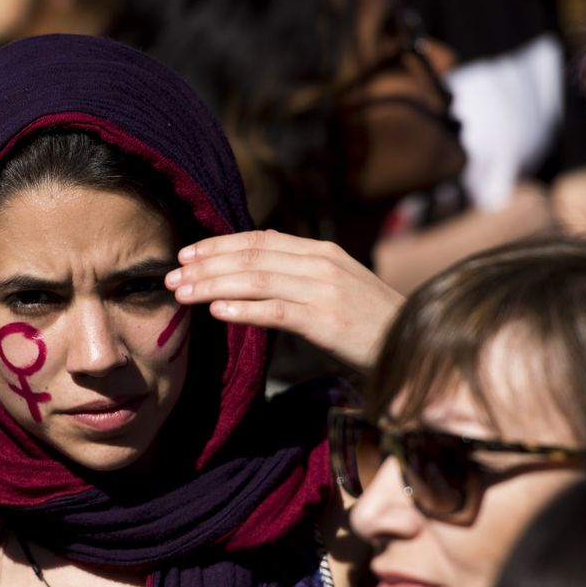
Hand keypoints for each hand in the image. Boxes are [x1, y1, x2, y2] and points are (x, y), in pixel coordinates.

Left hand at [167, 230, 401, 372]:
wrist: (414, 346)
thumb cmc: (370, 324)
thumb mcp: (335, 288)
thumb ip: (298, 277)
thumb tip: (249, 277)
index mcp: (322, 252)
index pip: (261, 240)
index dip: (220, 244)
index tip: (187, 254)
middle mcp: (323, 263)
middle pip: (252, 256)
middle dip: (206, 264)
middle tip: (171, 275)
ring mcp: (326, 291)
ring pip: (257, 280)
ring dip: (213, 284)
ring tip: (182, 293)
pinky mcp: (328, 321)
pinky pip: (277, 311)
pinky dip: (244, 309)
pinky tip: (217, 312)